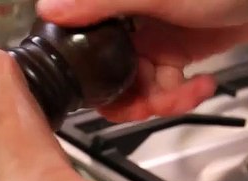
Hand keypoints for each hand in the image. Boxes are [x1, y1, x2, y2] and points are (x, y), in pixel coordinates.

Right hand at [36, 0, 247, 120]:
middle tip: (150, 103)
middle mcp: (125, 16)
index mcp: (111, 1)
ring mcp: (150, 36)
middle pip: (105, 73)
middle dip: (130, 96)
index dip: (88, 75)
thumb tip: (49, 7)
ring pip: (135, 86)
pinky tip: (198, 85)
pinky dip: (178, 95)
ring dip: (159, 99)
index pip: (78, 42)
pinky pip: (161, 85)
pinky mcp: (174, 51)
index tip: (104, 91)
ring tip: (183, 94)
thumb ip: (101, 2)